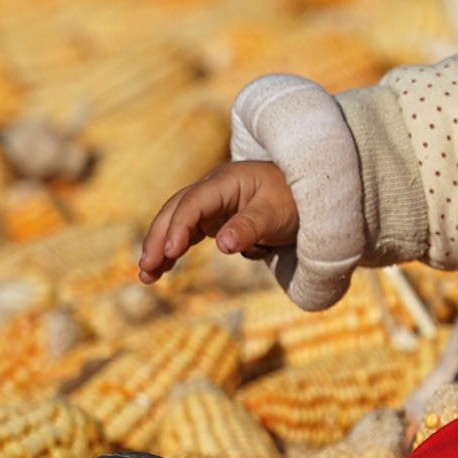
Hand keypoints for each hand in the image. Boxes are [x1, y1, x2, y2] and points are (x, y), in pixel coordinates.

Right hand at [138, 160, 299, 283]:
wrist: (310, 196)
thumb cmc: (294, 201)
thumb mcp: (276, 214)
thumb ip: (249, 227)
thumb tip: (223, 245)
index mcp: (226, 181)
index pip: (193, 203)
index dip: (179, 226)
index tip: (170, 252)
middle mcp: (213, 189)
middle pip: (176, 211)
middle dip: (159, 238)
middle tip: (146, 267)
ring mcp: (212, 204)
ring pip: (177, 222)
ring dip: (161, 246)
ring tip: (147, 275)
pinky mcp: (215, 219)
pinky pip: (188, 233)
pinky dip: (175, 249)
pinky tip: (162, 269)